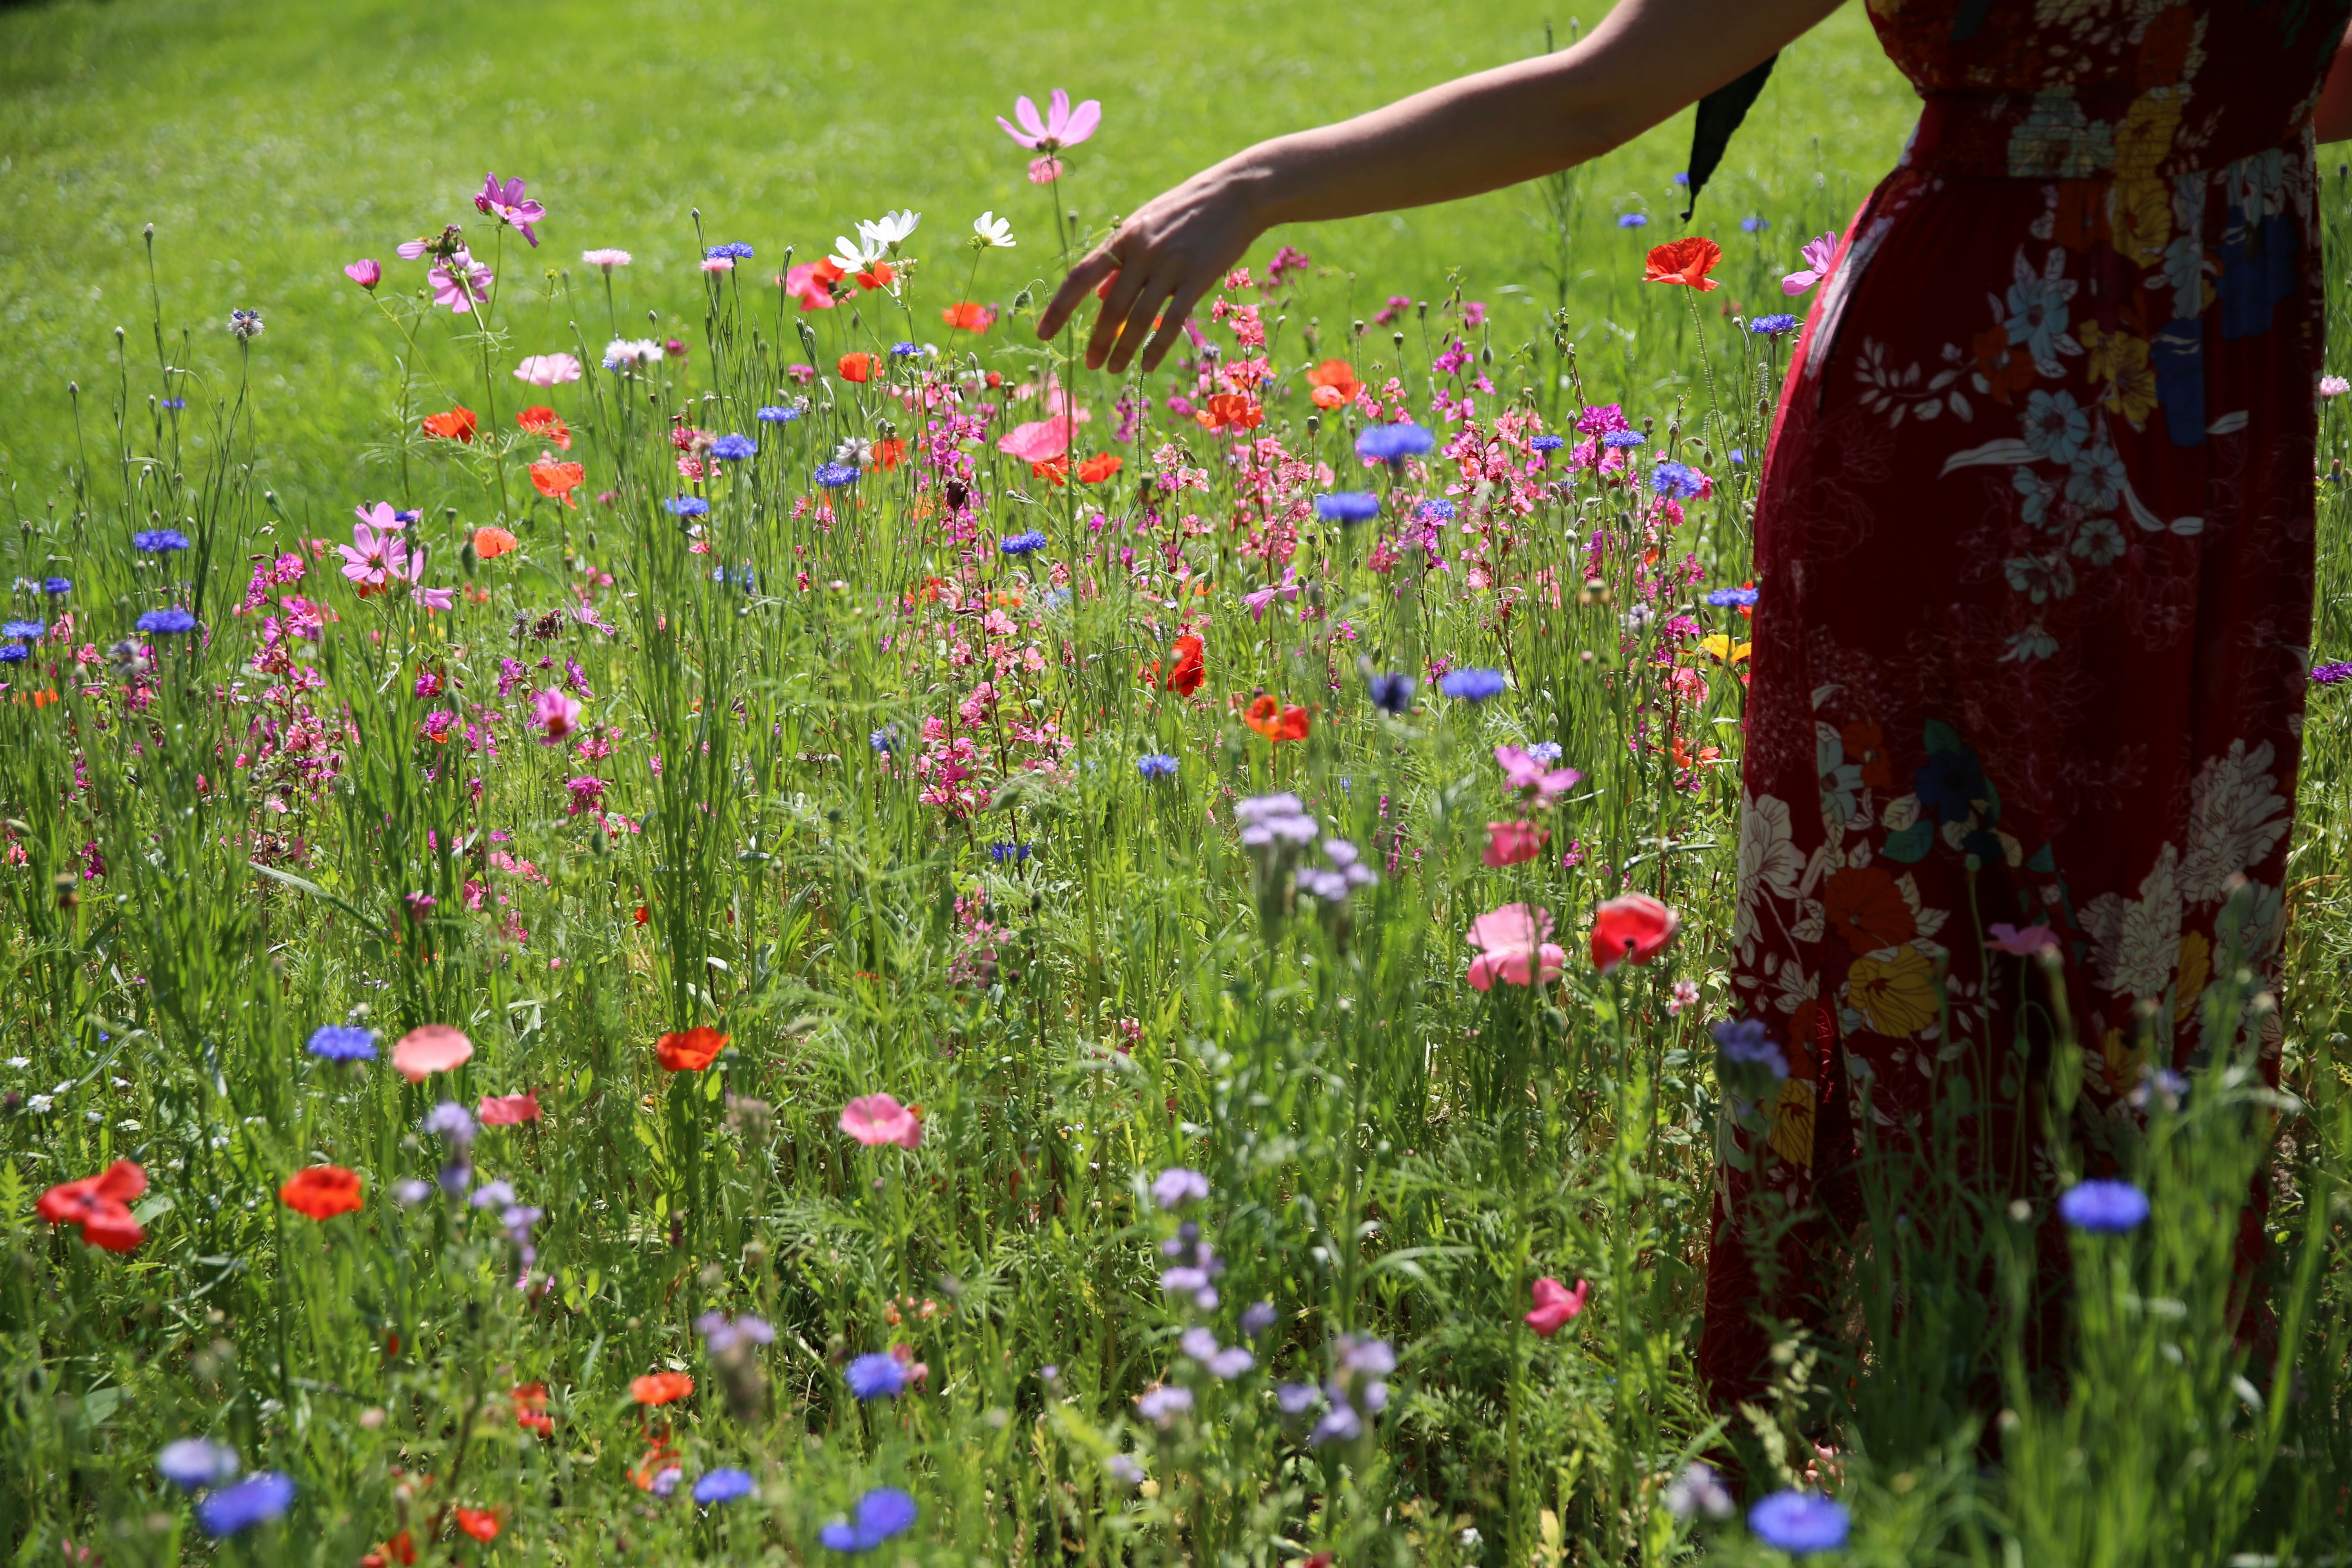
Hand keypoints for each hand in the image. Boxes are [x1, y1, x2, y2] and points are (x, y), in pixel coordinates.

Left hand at [1036, 161, 1264, 375]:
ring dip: (1123, 349)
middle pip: (1110, 306)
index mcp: (1124, 237)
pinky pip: (1172, 321)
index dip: (1059, 308)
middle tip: (1090, 364)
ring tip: (1114, 370)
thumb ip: (1121, 260)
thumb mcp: (1146, 225)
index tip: (1043, 333)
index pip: (1080, 276)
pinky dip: (1157, 347)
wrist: (1237, 192)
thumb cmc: (1188, 209)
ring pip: (1138, 318)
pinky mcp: (1198, 277)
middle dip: (1098, 340)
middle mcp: (1142, 251)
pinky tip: (1147, 365)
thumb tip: (1097, 296)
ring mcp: (1171, 264)